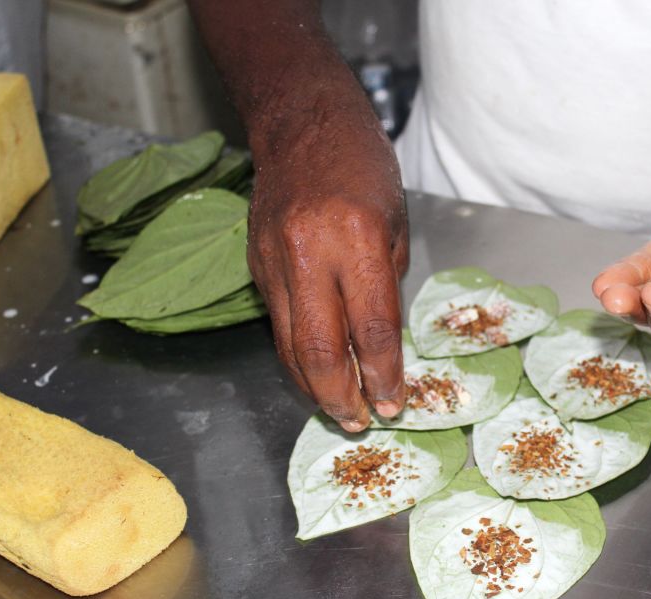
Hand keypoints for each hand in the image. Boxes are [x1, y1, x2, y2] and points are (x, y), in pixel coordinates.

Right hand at [247, 89, 408, 431]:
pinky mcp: (255, 265)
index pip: (371, 328)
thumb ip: (386, 283)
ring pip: (289, 346)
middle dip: (341, 396)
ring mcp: (274, 260)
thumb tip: (380, 342)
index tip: (393, 402)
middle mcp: (310, 253)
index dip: (383, 375)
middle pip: (319, 349)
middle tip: (359, 420)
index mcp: (358, 238)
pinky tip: (315, 371)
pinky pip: (278, 324)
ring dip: (313, 387)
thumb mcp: (395, 221)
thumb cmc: (363, 166)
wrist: (301, 125)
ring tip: (337, 409)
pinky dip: (297, 355)